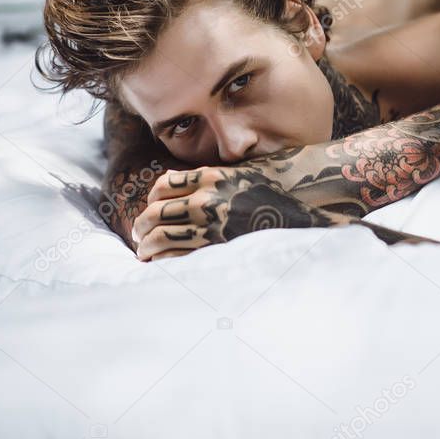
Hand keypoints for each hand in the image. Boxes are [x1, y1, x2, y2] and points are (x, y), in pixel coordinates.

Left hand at [131, 164, 333, 260]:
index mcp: (211, 177)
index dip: (152, 198)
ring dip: (147, 245)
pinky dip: (163, 260)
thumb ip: (211, 179)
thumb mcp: (240, 174)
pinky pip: (178, 256)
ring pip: (162, 235)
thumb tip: (181, 190)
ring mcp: (211, 224)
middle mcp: (207, 199)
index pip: (164, 184)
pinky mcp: (217, 248)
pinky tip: (159, 263)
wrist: (301, 213)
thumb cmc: (271, 193)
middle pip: (157, 211)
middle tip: (138, 232)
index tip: (149, 206)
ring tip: (143, 251)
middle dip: (142, 224)